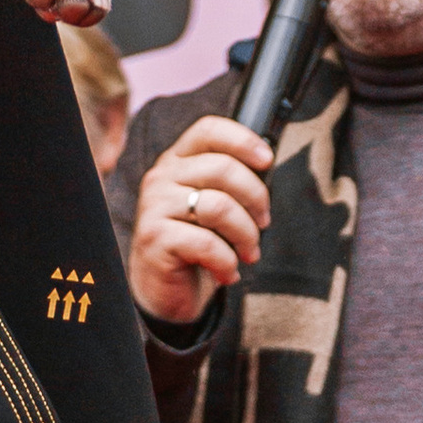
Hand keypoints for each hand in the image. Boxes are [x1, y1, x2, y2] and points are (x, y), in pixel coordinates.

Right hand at [129, 113, 270, 325]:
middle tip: (263, 224)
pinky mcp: (155, 237)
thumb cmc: (195, 245)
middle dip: (256, 198)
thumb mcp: (211, 206)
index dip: (242, 139)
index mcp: (177, 161)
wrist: (162, 292)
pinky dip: (227, 261)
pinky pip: (207, 243)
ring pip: (219, 206)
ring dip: (246, 234)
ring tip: (248, 252)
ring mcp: (155, 205)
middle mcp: (162, 176)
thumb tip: (266, 164)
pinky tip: (227, 271)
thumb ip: (228, 183)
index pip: (208, 130)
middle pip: (222, 167)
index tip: (267, 159)